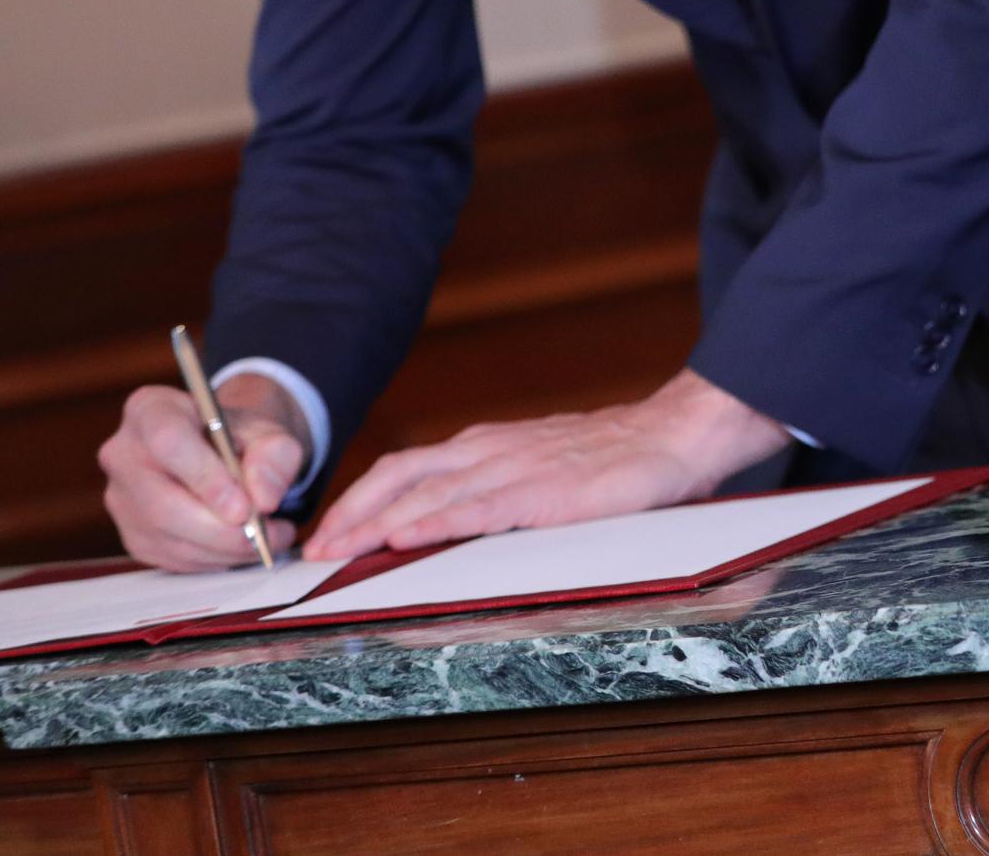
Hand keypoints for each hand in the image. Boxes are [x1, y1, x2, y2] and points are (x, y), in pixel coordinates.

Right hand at [99, 371, 307, 570]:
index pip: (169, 443)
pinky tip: (241, 548)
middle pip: (162, 503)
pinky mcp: (132, 534)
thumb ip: (275, 456)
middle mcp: (123, 453)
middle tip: (267, 535)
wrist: (224, 453)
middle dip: (221, 529)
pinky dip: (212, 560)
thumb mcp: (269, 432)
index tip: (245, 508)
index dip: (206, 479)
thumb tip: (263, 499)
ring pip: (167, 537)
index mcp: (151, 409)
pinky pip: (169, 558)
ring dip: (223, 549)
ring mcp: (121, 498)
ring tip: (268, 540)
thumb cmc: (241, 438)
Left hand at [303, 370, 789, 562]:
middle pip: (398, 476)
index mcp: (490, 444)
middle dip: (349, 513)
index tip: (327, 531)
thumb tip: (454, 523)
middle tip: (312, 550)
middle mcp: (490, 449)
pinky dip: (430, 523)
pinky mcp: (541, 491)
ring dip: (373, 524)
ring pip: (425, 493)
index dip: (359, 499)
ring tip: (336, 553)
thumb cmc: (618, 459)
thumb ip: (500, 487)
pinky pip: (473, 508)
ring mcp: (514, 467)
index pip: (406, 468)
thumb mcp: (544, 466)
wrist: (677, 436)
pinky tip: (402, 540)